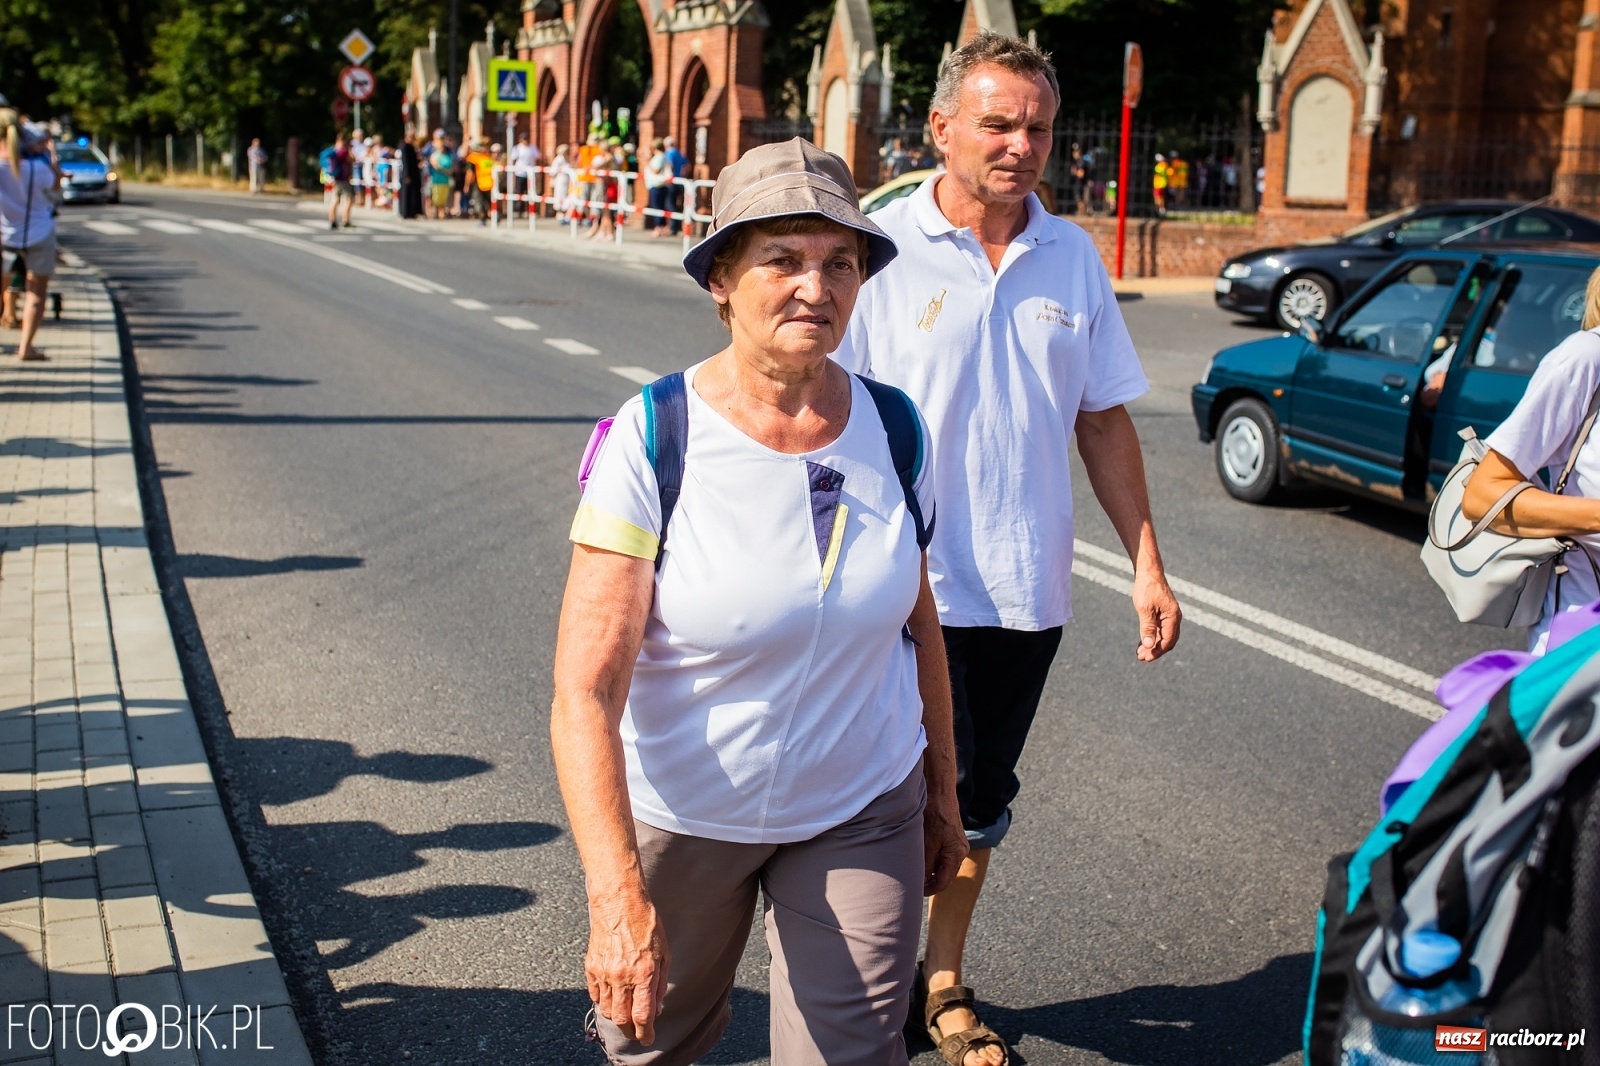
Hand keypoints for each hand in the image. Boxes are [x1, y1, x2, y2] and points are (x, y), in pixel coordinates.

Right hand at [585, 887, 668, 1044]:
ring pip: (607, 1010)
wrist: (619, 903)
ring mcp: (604, 972)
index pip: (642, 1015)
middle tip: (636, 1031)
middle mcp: (622, 976)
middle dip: (630, 1030)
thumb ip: (659, 984)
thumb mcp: (664, 953)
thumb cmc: (646, 924)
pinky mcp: (591, 967)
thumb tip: (656, 1007)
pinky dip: (604, 1002)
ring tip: (626, 1013)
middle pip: (621, 1019)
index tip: (648, 1038)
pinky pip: (596, 995)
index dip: (645, 1032)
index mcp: (643, 973)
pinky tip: (613, 997)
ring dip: (617, 1017)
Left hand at [923, 797, 968, 895]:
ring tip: (915, 871)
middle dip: (930, 881)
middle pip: (945, 875)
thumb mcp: (927, 843)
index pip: (944, 881)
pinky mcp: (952, 838)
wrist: (939, 792)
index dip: (929, 889)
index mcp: (956, 854)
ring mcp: (957, 844)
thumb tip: (921, 881)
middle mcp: (960, 851)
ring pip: (943, 865)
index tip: (916, 891)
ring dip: (930, 870)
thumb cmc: (934, 815)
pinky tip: (920, 857)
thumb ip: (926, 864)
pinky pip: (943, 855)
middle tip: (913, 884)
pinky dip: (932, 859)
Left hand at [1132, 568, 1180, 661]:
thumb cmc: (1146, 588)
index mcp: (1172, 617)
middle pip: (1167, 640)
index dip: (1157, 651)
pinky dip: (1153, 637)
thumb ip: (1147, 628)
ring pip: (1164, 636)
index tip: (1145, 658)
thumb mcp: (1144, 609)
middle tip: (1141, 658)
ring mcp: (1169, 615)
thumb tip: (1149, 646)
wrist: (1148, 572)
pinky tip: (1143, 642)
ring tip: (1140, 653)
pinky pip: (1160, 629)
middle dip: (1155, 650)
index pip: (1167, 641)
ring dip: (1153, 645)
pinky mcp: (1163, 613)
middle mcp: (1174, 617)